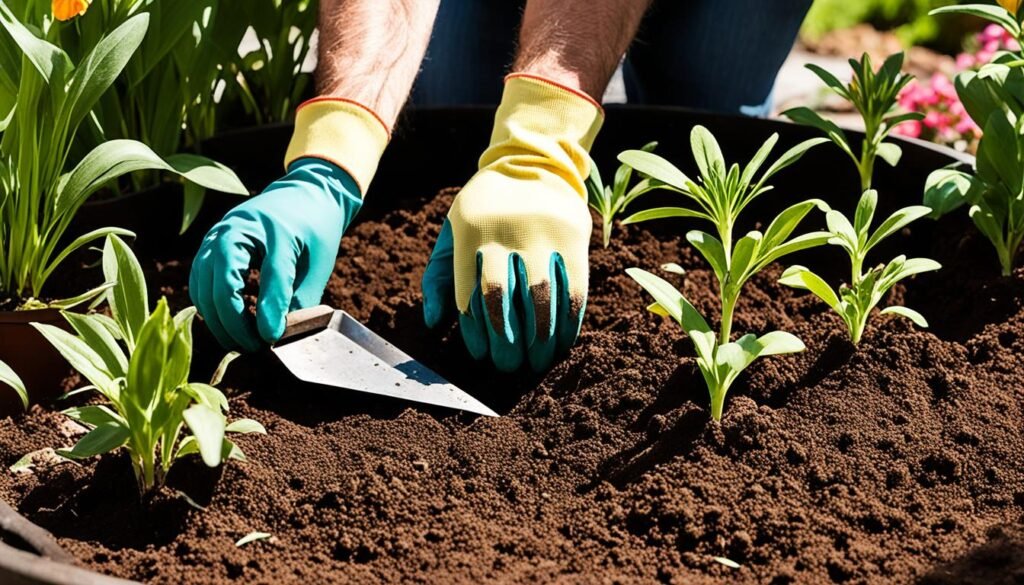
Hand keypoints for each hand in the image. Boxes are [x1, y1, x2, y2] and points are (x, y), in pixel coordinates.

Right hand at [190, 159, 361, 350]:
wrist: (304, 192)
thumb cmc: (314, 229)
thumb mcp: (317, 262)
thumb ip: (300, 297)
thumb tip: (280, 335)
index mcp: (275, 229)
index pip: (271, 276)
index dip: (270, 312)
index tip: (272, 340)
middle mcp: (237, 229)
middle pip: (224, 284)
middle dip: (235, 323)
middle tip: (255, 347)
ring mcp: (217, 236)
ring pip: (203, 287)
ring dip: (218, 319)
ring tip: (242, 342)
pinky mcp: (209, 246)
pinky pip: (199, 282)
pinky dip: (209, 306)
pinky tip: (229, 324)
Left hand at [421, 74, 602, 371]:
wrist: (534, 161)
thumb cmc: (485, 208)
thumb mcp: (453, 230)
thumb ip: (438, 274)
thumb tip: (431, 322)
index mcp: (470, 232)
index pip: (470, 295)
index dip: (476, 334)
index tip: (483, 357)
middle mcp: (504, 232)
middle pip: (504, 301)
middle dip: (506, 343)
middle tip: (509, 366)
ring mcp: (541, 234)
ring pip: (540, 299)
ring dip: (539, 340)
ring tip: (537, 361)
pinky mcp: (572, 237)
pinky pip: (573, 289)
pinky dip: (568, 323)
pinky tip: (562, 342)